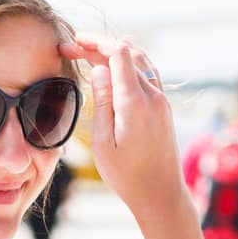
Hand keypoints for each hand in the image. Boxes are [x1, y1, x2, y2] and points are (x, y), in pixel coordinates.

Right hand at [58, 33, 184, 222]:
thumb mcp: (103, 145)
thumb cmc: (128, 177)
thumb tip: (98, 70)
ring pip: (140, 60)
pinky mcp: (164, 107)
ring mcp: (161, 100)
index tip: (73, 42)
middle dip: (100, 46)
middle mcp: (152, 96)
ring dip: (115, 52)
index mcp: (134, 103)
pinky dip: (129, 64)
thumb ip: (101, 103)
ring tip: (91, 55)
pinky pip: (148, 73)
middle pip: (127, 52)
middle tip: (74, 48)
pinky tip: (114, 69)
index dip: (94, 42)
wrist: (161, 196)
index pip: (117, 52)